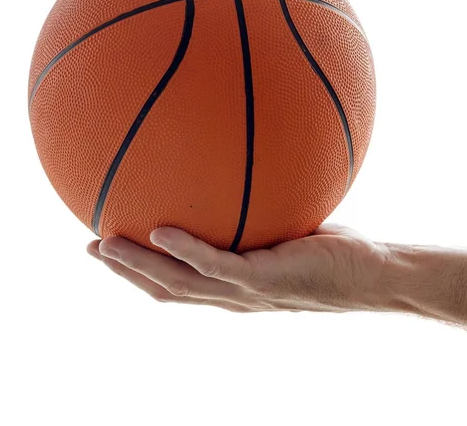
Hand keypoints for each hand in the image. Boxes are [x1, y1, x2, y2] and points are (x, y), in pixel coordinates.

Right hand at [87, 224, 389, 312]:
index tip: (111, 247)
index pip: (177, 286)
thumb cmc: (337, 252)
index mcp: (234, 286)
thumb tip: (247, 170)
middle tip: (89, 248)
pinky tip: (160, 230)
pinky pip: (217, 266)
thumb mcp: (290, 227)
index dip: (140, 272)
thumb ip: (261, 212)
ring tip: (102, 245)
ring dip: (138, 268)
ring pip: (178, 286)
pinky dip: (185, 251)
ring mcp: (248, 292)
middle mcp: (233, 296)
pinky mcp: (266, 281)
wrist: (377, 277)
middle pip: (165, 291)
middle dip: (125, 272)